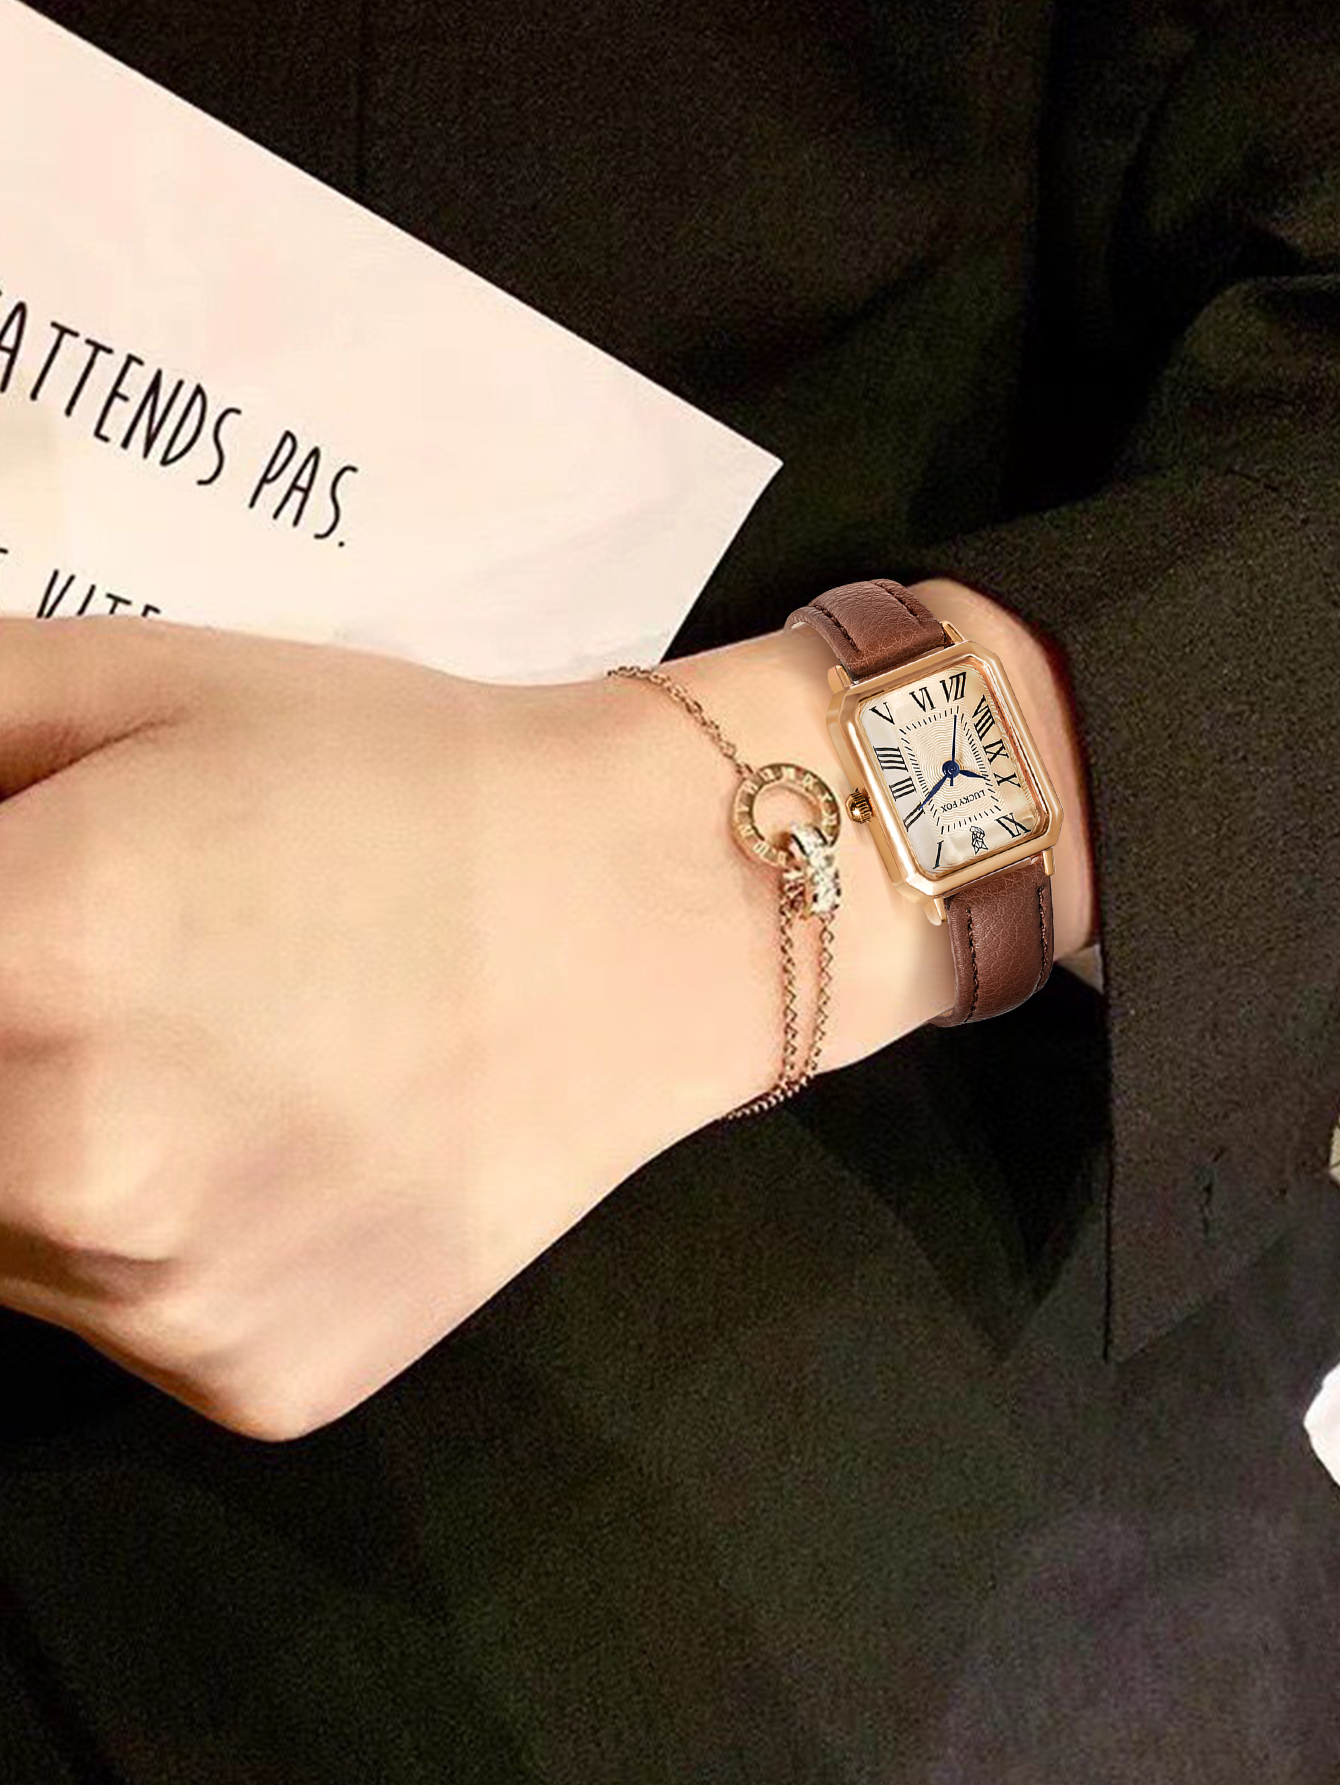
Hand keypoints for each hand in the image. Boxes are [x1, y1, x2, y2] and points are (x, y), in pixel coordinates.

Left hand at [0, 615, 701, 1440]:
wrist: (643, 916)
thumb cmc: (394, 781)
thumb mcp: (130, 686)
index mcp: (28, 965)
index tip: (16, 941)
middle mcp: (77, 1172)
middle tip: (105, 981)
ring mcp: (169, 1305)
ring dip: (36, 1155)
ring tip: (197, 1051)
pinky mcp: (256, 1383)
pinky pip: (124, 1317)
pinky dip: (152, 1238)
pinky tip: (275, 1143)